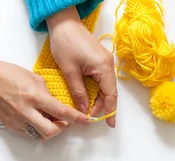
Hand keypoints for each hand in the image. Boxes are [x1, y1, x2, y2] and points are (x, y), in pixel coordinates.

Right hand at [0, 54, 90, 138]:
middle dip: (62, 128)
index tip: (86, 121)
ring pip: (41, 135)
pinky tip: (38, 120)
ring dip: (50, 130)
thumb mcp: (35, 79)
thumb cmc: (10, 75)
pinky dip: (37, 130)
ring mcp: (18, 120)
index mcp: (35, 96)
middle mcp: (26, 111)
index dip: (76, 118)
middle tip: (64, 122)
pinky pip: (30, 134)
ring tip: (49, 120)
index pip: (61, 111)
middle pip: (51, 131)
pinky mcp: (11, 125)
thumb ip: (48, 94)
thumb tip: (57, 106)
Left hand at [47, 6, 116, 127]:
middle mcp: (108, 64)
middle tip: (92, 118)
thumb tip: (84, 110)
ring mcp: (105, 61)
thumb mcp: (70, 71)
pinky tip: (90, 96)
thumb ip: (78, 92)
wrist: (64, 22)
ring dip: (100, 98)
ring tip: (89, 109)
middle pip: (110, 91)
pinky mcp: (100, 59)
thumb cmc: (65, 43)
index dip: (109, 111)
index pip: (110, 94)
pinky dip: (98, 89)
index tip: (109, 124)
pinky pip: (102, 78)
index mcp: (103, 67)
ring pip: (106, 86)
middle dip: (103, 106)